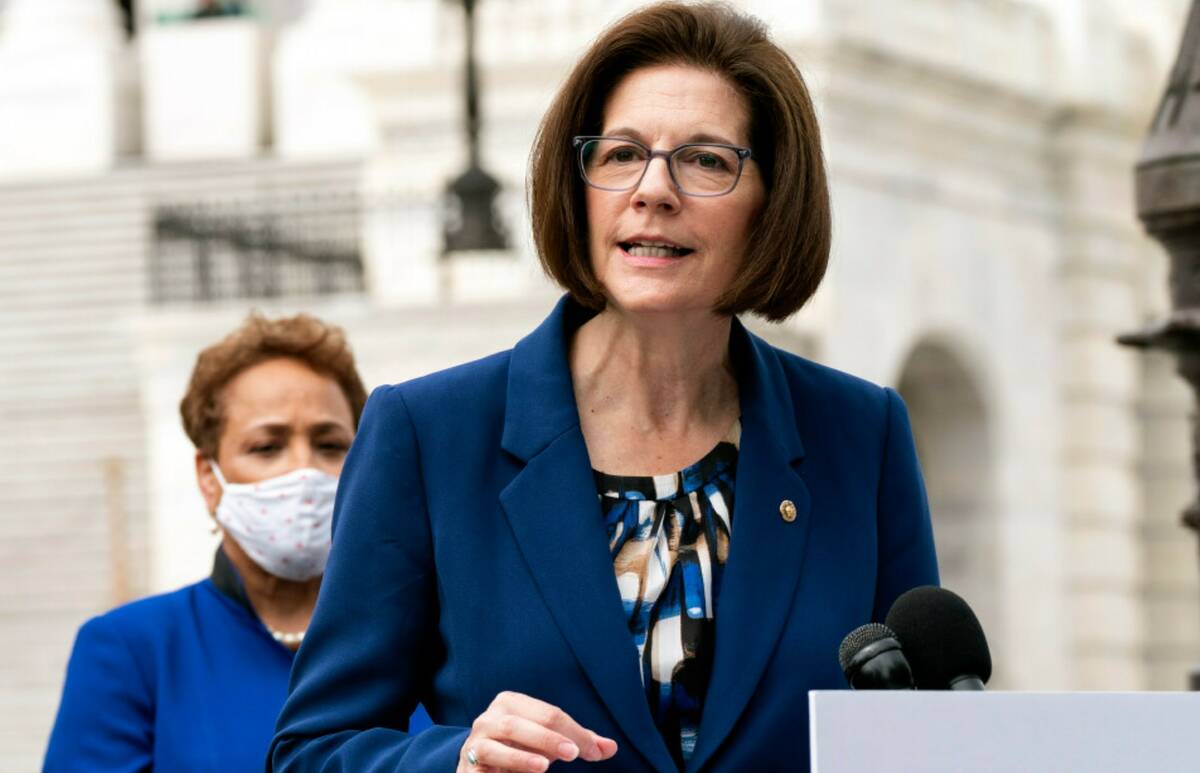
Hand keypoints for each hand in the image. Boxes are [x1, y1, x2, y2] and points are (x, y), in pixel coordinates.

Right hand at [457, 691, 618, 771]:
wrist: (479, 768)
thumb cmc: (518, 749)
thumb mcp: (549, 744)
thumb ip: (578, 742)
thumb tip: (610, 748)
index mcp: (511, 702)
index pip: (548, 713)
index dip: (573, 731)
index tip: (594, 751)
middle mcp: (490, 717)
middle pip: (522, 722)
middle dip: (549, 737)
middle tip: (574, 753)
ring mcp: (477, 739)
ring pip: (499, 739)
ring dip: (524, 753)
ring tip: (546, 765)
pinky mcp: (469, 763)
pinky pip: (487, 760)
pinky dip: (508, 765)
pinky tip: (528, 771)